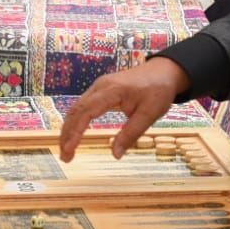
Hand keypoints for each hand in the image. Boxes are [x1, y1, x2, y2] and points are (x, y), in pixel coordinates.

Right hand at [58, 57, 189, 160]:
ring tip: (67, 150)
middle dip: (67, 134)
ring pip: (76, 108)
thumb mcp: (149, 114)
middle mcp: (100, 87)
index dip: (75, 133)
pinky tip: (75, 134)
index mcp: (111, 91)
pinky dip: (76, 121)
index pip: (85, 113)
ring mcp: (99, 87)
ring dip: (69, 129)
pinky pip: (83, 106)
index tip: (69, 151)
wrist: (164, 71)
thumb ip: (131, 134)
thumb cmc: (158, 90)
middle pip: (75, 111)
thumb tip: (115, 155)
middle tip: (65, 157)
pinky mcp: (101, 90)